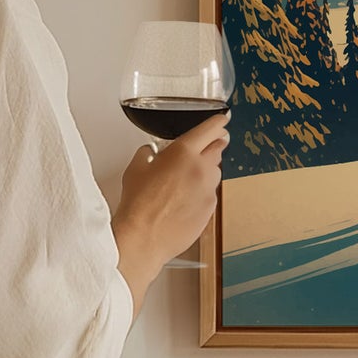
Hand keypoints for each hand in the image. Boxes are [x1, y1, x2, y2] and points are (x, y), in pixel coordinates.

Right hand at [112, 111, 229, 313]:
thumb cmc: (138, 204)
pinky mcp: (211, 209)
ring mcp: (209, 190)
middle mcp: (201, 168)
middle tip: (207, 146)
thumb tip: (150, 152)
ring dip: (206, 170)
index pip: (209, 129)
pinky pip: (210, 194)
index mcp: (183, 152)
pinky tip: (185, 200)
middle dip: (213, 145)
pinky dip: (202, 192)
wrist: (144, 237)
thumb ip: (147, 154)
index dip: (217, 122)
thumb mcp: (135, 169)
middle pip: (218, 149)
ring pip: (215, 172)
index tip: (222, 120)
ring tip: (187, 179)